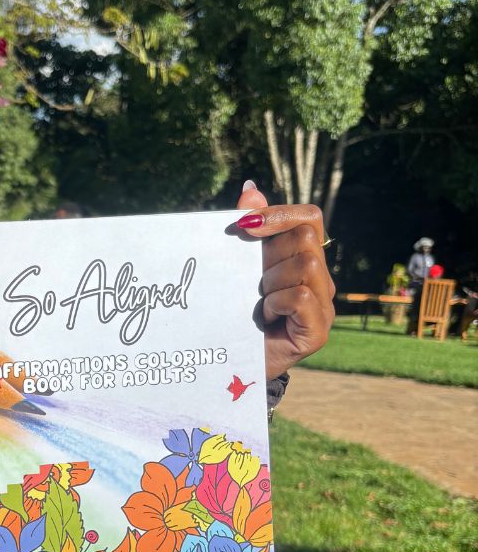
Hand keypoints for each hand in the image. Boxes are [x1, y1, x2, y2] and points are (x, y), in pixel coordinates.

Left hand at [235, 182, 335, 380]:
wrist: (227, 364)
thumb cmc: (232, 311)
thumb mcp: (237, 265)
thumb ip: (247, 228)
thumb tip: (250, 188)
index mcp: (301, 258)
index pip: (309, 217)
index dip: (278, 214)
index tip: (243, 227)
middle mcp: (319, 279)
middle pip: (306, 237)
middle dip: (270, 254)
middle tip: (254, 281)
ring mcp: (324, 305)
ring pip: (305, 265)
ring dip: (271, 281)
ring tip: (259, 302)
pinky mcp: (319, 330)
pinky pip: (301, 296)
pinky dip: (276, 302)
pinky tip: (264, 316)